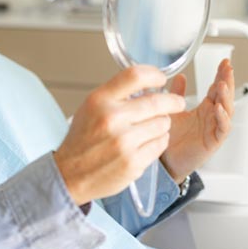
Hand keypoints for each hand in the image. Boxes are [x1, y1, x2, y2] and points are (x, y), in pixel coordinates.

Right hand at [54, 65, 185, 205]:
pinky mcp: (133, 162)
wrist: (70, 174)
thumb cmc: (82, 139)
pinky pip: (160, 144)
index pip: (135, 76)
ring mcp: (124, 142)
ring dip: (162, 124)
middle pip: (158, 101)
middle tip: (177, 103)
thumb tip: (148, 85)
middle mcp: (112, 118)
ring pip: (163, 124)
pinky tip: (146, 142)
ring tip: (151, 127)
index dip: (154, 75)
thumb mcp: (91, 107)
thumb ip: (117, 94)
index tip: (161, 79)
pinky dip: (158, 141)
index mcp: (100, 100)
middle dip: (173, 102)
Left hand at [161, 59, 234, 181]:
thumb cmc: (170, 138)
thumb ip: (176, 94)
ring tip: (222, 85)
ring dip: (226, 97)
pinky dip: (223, 118)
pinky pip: (222, 129)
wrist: (165, 162)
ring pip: (227, 110)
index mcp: (204, 109)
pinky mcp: (213, 142)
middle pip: (225, 96)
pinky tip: (219, 109)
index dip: (222, 75)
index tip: (225, 62)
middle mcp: (211, 117)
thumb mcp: (172, 111)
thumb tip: (180, 76)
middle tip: (228, 68)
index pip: (217, 88)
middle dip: (227, 81)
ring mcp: (214, 129)